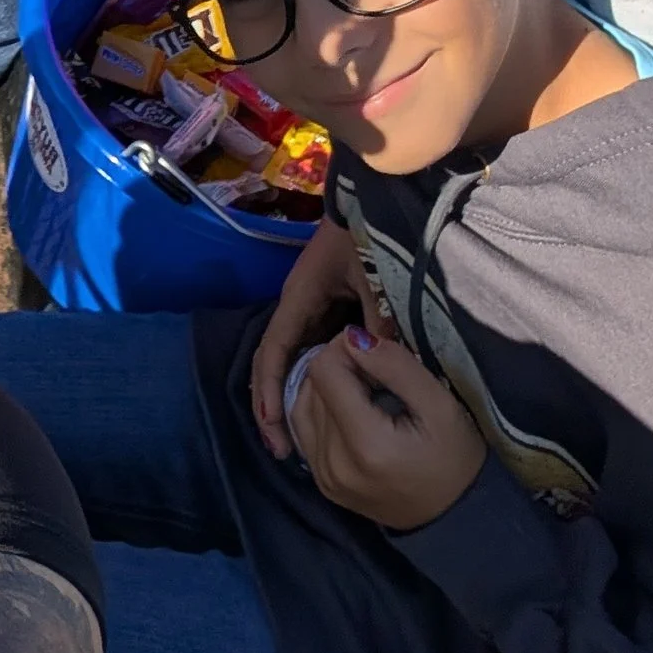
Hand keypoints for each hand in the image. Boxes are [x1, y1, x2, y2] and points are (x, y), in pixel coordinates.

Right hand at [248, 216, 364, 458]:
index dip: (270, 395)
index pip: (273, 354)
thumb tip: (383, 369)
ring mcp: (315, 310)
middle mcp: (299, 309)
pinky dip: (319, 380)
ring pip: (298, 360)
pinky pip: (320, 351)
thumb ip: (377, 322)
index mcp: (299, 300)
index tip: (275, 435)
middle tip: (286, 451)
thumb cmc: (367, 236)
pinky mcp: (333, 311)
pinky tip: (333, 403)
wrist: (376, 202)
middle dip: (277, 406)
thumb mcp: (374, 278)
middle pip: (278, 364)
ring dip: (297, 396)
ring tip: (303, 438)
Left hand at [289, 326, 487, 529]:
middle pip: (312, 386)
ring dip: (327, 388)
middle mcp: (333, 465)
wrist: (456, 518)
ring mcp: (324, 478)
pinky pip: (304, 431)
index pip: (323, 370)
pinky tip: (350, 411)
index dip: (345, 349)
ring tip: (365, 392)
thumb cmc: (456, 459)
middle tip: (376, 375)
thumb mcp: (440, 406)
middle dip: (339, 369)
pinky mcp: (322, 485)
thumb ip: (396, 367)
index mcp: (364, 444)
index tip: (375, 353)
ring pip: (301, 404)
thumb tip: (353, 337)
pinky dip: (320, 411)